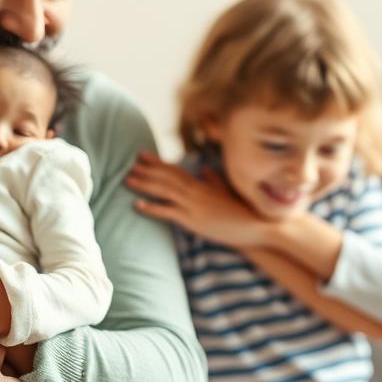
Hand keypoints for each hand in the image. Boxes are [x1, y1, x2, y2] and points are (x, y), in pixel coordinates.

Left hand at [126, 152, 270, 248]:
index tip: (142, 155)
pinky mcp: (193, 221)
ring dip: (144, 185)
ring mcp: (193, 206)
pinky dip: (152, 208)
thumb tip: (204, 169)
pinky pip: (168, 212)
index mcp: (201, 184)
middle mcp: (195, 192)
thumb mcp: (227, 190)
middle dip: (146, 170)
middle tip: (130, 164)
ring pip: (164, 191)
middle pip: (165, 178)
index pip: (174, 169)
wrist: (253, 226)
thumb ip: (214, 179)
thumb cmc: (242, 209)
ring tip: (128, 180)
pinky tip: (138, 204)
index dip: (156, 162)